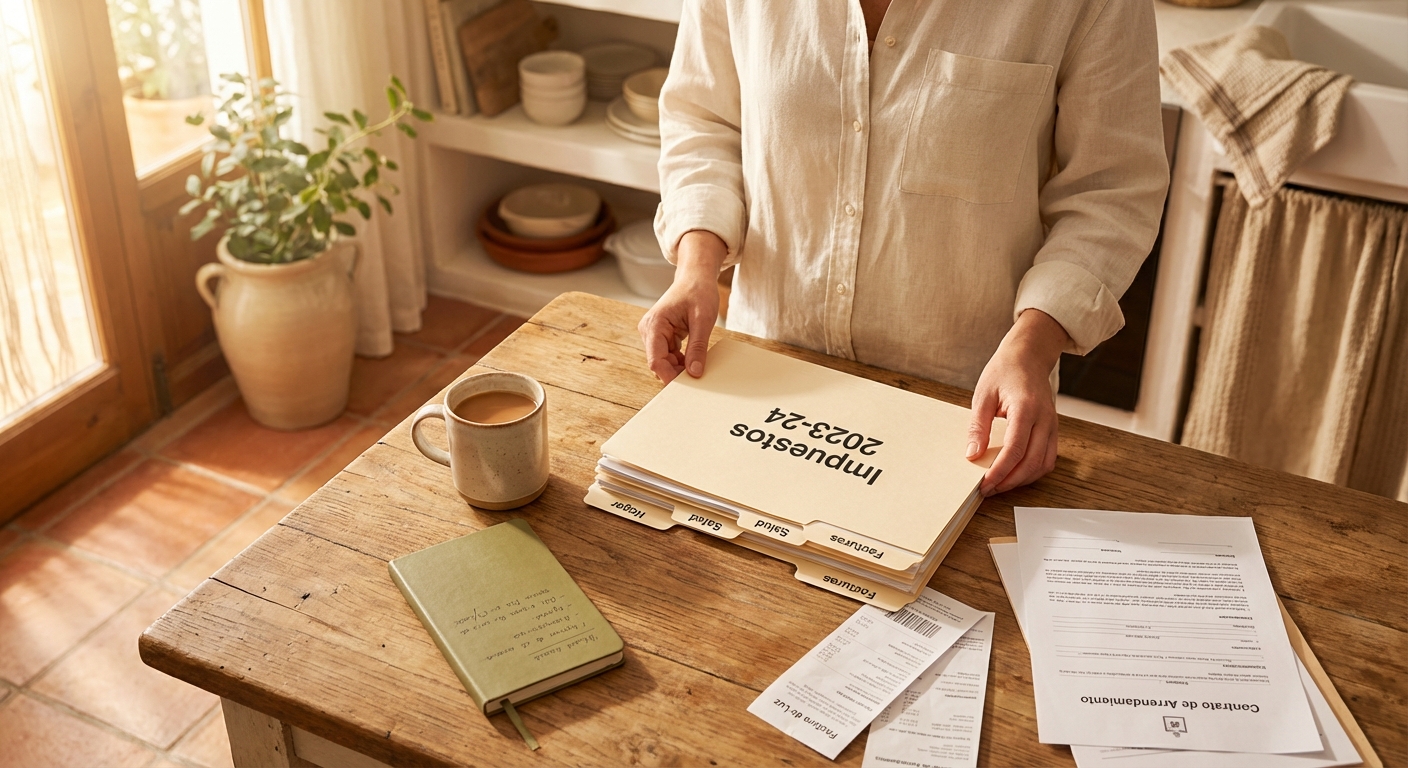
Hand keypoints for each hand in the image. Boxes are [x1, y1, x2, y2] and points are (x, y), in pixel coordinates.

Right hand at [638, 230, 727, 381]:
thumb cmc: (698, 292)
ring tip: (698, 367)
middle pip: (659, 364)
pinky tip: (693, 361)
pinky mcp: (661, 336)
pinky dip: (680, 361)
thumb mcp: (703, 320)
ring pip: (664, 362)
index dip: (669, 377)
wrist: (695, 277)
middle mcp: (649, 331)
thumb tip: (694, 373)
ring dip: (679, 368)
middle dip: (676, 373)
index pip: (655, 361)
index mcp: (654, 325)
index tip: (686, 388)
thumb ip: (698, 347)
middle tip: (697, 378)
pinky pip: (668, 356)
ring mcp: (653, 334)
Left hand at [967, 309, 1069, 495]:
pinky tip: (1014, 473)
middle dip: (1009, 481)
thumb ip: (978, 426)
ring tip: (999, 484)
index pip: (1015, 449)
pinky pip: (1048, 458)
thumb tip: (972, 454)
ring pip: (1043, 465)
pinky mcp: (1053, 429)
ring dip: (1022, 480)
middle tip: (987, 489)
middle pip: (1031, 462)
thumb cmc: (1004, 371)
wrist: (1028, 356)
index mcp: (1026, 408)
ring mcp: (1052, 425)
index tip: (983, 484)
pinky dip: (1032, 471)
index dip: (999, 471)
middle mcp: (1045, 419)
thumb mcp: (983, 395)